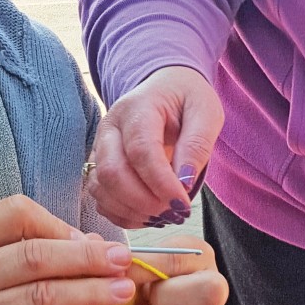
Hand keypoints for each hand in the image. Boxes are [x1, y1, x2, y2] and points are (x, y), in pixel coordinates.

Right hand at [0, 195, 136, 304]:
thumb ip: (24, 257)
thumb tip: (92, 246)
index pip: (13, 215)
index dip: (57, 223)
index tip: (88, 240)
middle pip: (33, 256)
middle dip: (86, 257)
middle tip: (123, 261)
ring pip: (39, 297)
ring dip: (89, 292)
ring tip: (122, 291)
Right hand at [86, 66, 223, 228]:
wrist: (167, 89)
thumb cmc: (187, 100)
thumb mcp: (206, 112)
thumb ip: (197, 145)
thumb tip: (183, 183)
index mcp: (138, 107)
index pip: (141, 150)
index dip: (160, 183)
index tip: (182, 204)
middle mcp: (110, 127)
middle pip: (112, 172)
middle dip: (143, 201)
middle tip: (174, 212)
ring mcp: (99, 147)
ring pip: (101, 189)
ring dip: (132, 211)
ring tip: (164, 215)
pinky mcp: (98, 166)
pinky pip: (100, 199)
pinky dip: (122, 214)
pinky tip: (148, 215)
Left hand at [107, 239, 227, 304]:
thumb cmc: (146, 279)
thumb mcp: (143, 261)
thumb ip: (134, 259)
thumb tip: (113, 260)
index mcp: (201, 259)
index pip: (180, 258)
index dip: (146, 266)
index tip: (121, 270)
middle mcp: (215, 293)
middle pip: (207, 294)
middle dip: (163, 296)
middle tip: (143, 296)